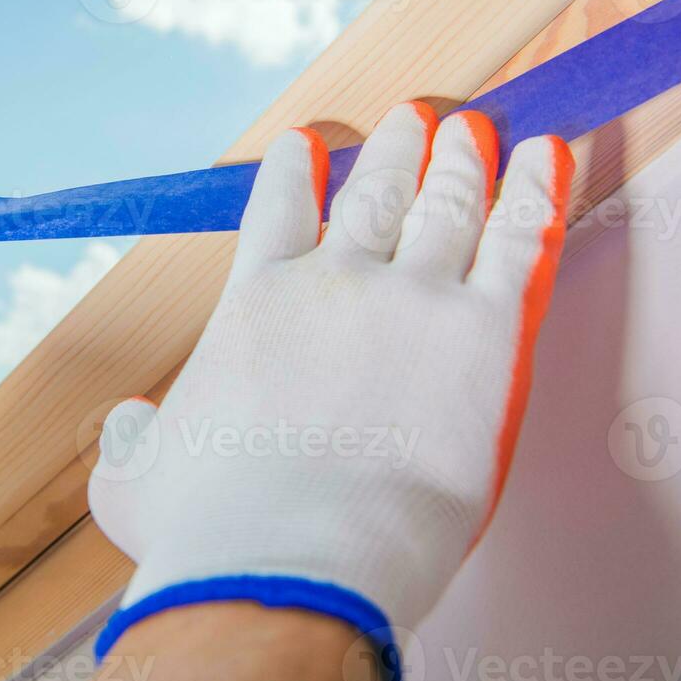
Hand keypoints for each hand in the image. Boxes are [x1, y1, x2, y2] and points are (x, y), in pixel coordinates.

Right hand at [88, 103, 572, 680]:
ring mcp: (415, 300)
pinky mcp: (488, 334)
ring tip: (475, 128)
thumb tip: (131, 425)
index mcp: (256, 304)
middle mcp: (337, 283)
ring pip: (450, 203)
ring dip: (465, 159)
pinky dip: (539, 189)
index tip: (307, 143)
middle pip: (375, 192)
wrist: (291, 563)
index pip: (278, 211)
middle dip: (397, 148)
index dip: (295, 171)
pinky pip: (523, 241)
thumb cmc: (209, 534)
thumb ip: (133, 441)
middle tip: (414, 118)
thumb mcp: (134, 482)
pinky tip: (550, 154)